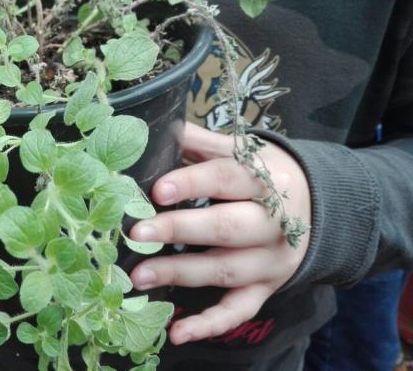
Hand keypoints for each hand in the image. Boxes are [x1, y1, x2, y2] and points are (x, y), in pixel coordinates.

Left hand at [128, 123, 310, 345]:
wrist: (322, 207)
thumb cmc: (267, 175)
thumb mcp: (244, 150)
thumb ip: (201, 142)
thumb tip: (156, 128)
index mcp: (265, 181)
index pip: (227, 179)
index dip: (192, 183)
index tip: (157, 190)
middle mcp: (272, 224)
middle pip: (225, 228)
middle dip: (180, 230)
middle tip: (138, 233)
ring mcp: (270, 261)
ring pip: (225, 270)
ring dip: (181, 275)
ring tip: (139, 276)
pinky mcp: (266, 288)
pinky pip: (239, 310)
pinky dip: (210, 325)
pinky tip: (177, 332)